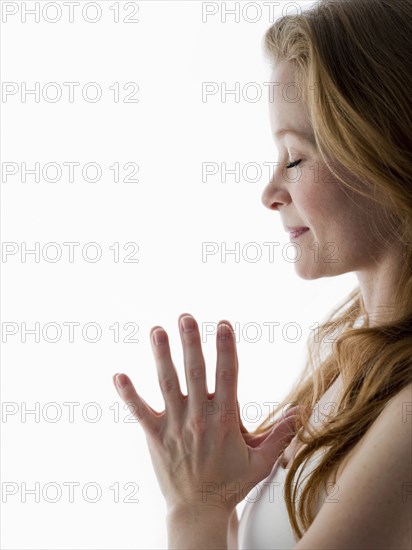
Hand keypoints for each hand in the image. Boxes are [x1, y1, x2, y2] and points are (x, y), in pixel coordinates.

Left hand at [112, 313, 301, 515]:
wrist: (198, 512)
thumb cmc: (230, 485)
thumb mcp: (262, 462)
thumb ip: (281, 434)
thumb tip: (303, 410)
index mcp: (224, 420)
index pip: (227, 375)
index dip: (226, 347)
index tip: (223, 324)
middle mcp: (198, 418)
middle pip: (195, 372)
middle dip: (191, 342)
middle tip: (186, 317)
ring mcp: (175, 426)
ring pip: (167, 384)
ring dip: (161, 356)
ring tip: (157, 331)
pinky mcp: (156, 437)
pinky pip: (139, 412)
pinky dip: (128, 394)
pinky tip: (118, 375)